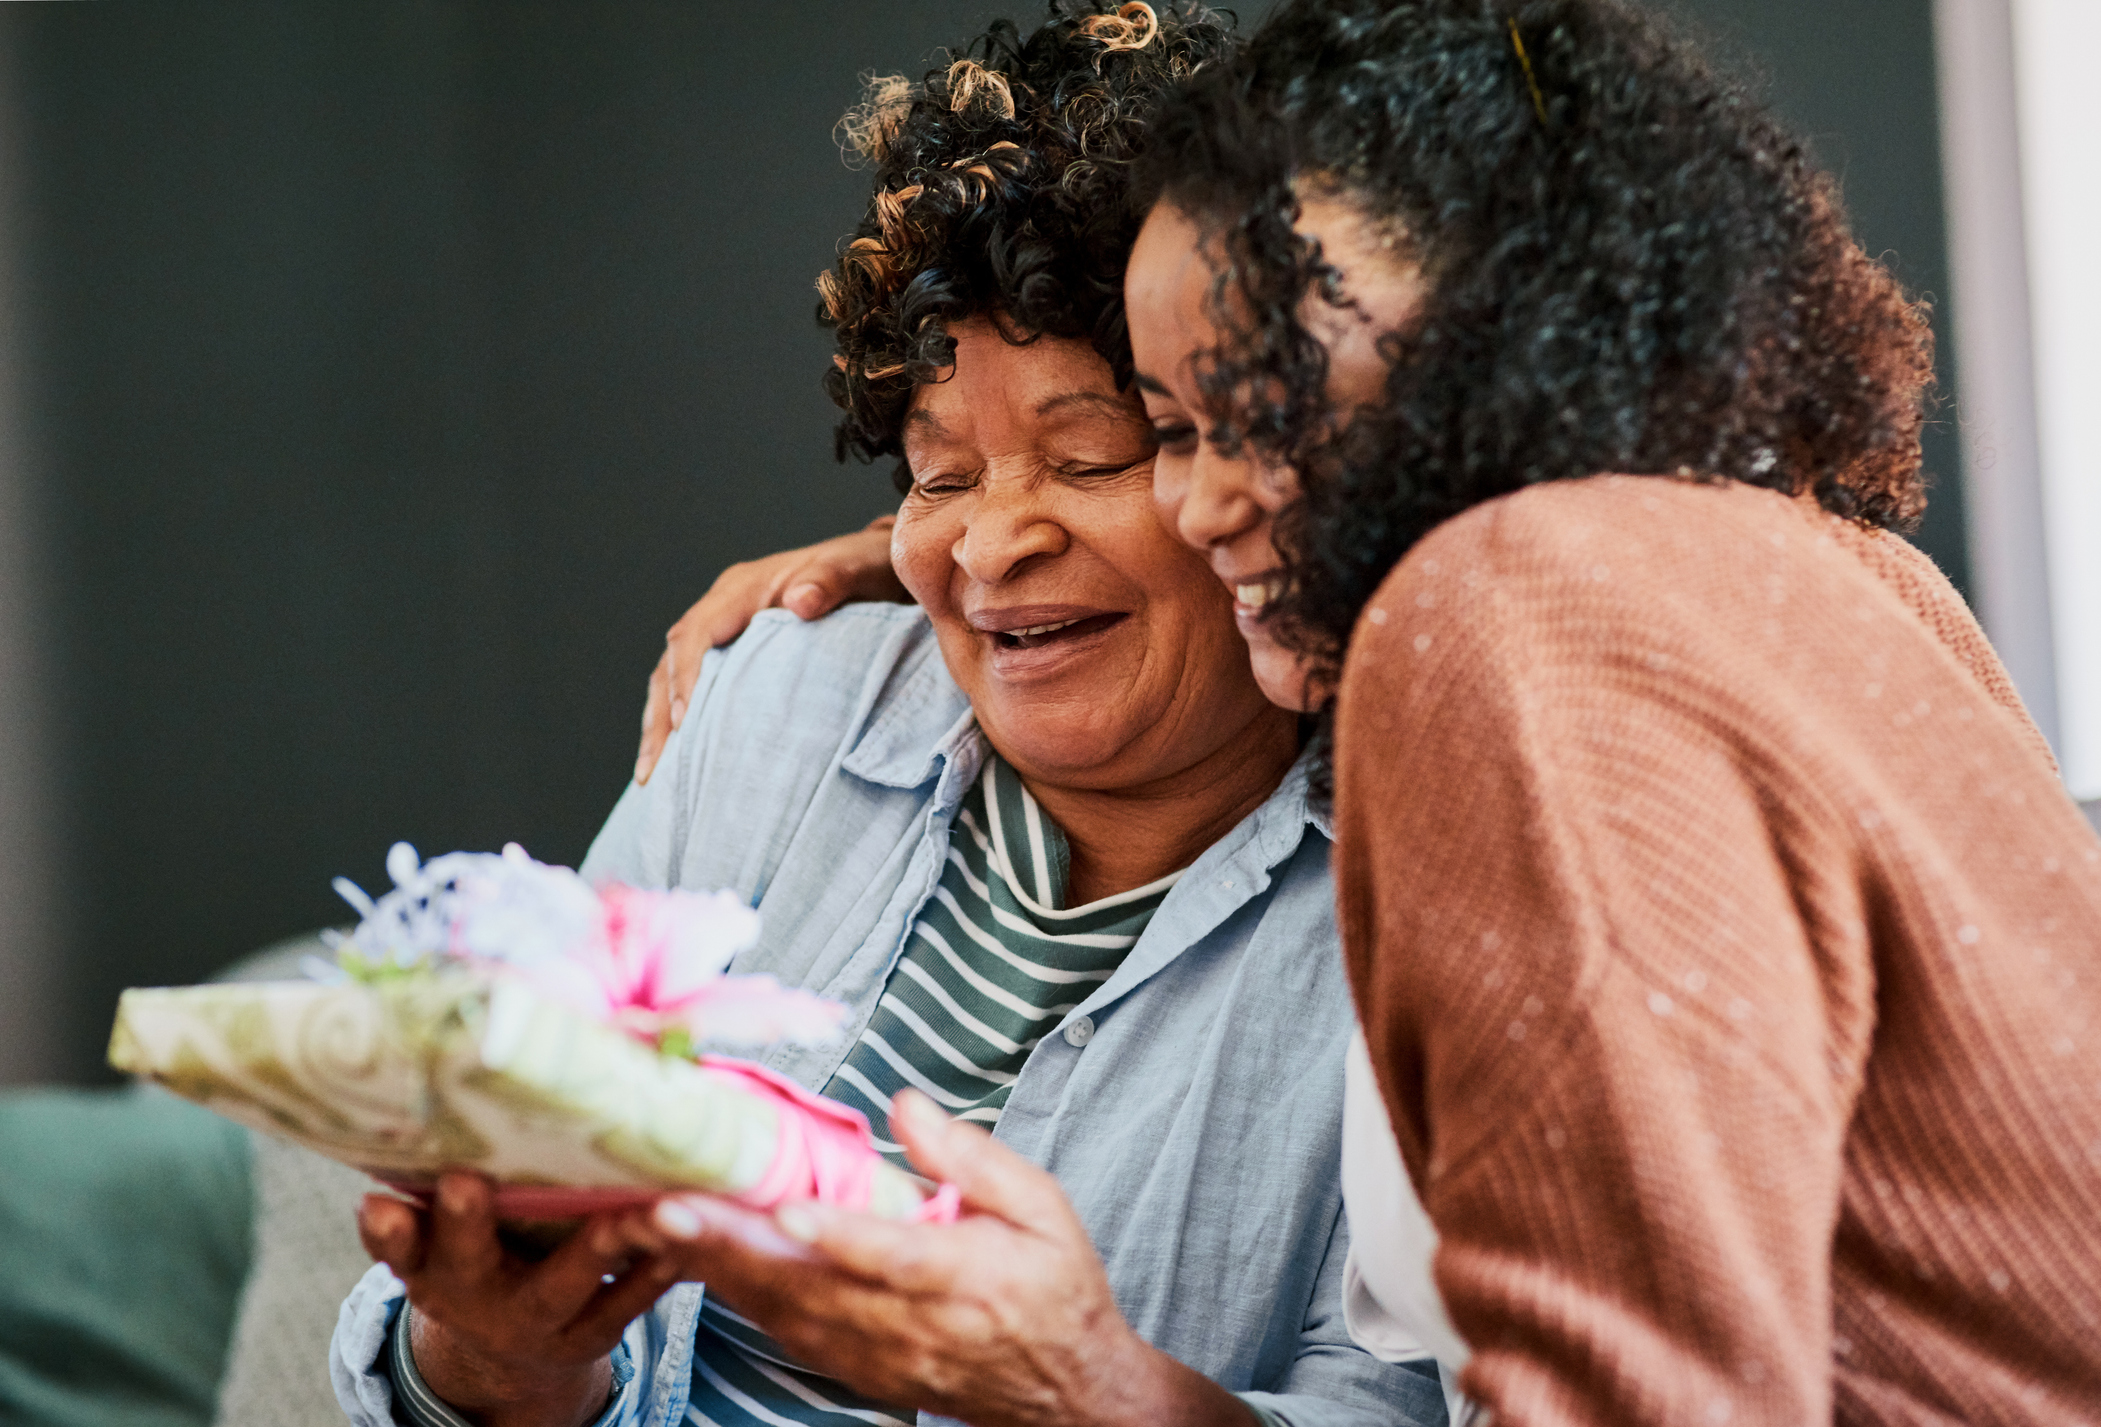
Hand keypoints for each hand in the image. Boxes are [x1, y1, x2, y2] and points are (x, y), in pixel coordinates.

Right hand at [357, 1172, 682, 1426]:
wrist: (511, 1350)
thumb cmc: (477, 1258)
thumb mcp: (435, 1242)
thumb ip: (418, 1205)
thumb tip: (394, 1154)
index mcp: (429, 1267)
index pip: (398, 1247)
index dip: (389, 1230)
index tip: (377, 1202)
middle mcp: (475, 1297)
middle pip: (470, 1261)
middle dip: (467, 1222)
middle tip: (468, 1183)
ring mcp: (537, 1320)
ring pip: (565, 1283)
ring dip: (597, 1243)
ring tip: (627, 1208)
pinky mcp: (593, 1331)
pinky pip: (626, 1301)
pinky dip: (656, 1269)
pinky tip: (684, 1230)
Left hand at [610, 1092, 1256, 1426]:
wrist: (1065, 1391)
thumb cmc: (1055, 1289)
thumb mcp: (1044, 1207)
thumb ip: (974, 1156)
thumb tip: (908, 1107)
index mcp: (967, 1278)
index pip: (893, 1257)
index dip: (836, 1235)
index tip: (785, 1209)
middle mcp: (914, 1324)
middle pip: (812, 1287)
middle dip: (735, 1245)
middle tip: (672, 1204)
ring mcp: (880, 1355)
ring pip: (785, 1313)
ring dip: (720, 1270)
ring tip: (664, 1224)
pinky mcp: (858, 1369)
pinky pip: (786, 1333)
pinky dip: (739, 1298)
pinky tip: (701, 1264)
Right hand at [634, 515, 906, 784]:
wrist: (880, 566)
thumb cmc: (866, 568)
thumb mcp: (855, 569)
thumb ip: (830, 582)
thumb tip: (800, 602)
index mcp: (743, 588)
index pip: (696, 633)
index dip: (685, 677)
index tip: (686, 722)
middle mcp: (725, 608)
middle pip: (672, 661)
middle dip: (661, 716)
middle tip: (654, 771)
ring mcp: (728, 631)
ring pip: (674, 678)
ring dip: (662, 725)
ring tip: (653, 778)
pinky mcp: (738, 654)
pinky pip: (700, 687)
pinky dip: (684, 722)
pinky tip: (681, 763)